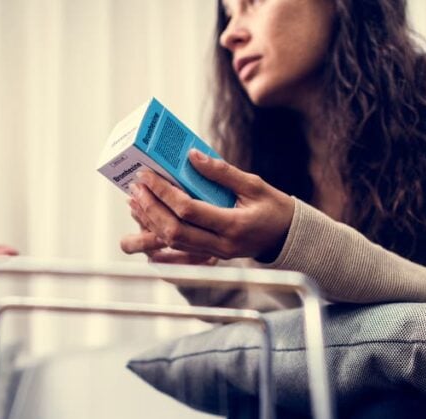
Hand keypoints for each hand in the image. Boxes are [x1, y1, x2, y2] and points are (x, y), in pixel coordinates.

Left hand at [119, 149, 293, 261]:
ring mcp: (216, 254)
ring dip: (150, 221)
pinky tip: (147, 218)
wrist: (289, 238)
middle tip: (135, 187)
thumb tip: (191, 155)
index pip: (189, 210)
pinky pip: (179, 249)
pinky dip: (160, 233)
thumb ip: (222, 172)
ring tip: (135, 200)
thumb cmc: (274, 208)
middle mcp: (222, 244)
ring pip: (173, 242)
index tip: (147, 176)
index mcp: (234, 225)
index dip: (164, 193)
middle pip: (174, 230)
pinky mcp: (212, 256)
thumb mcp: (254, 185)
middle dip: (150, 208)